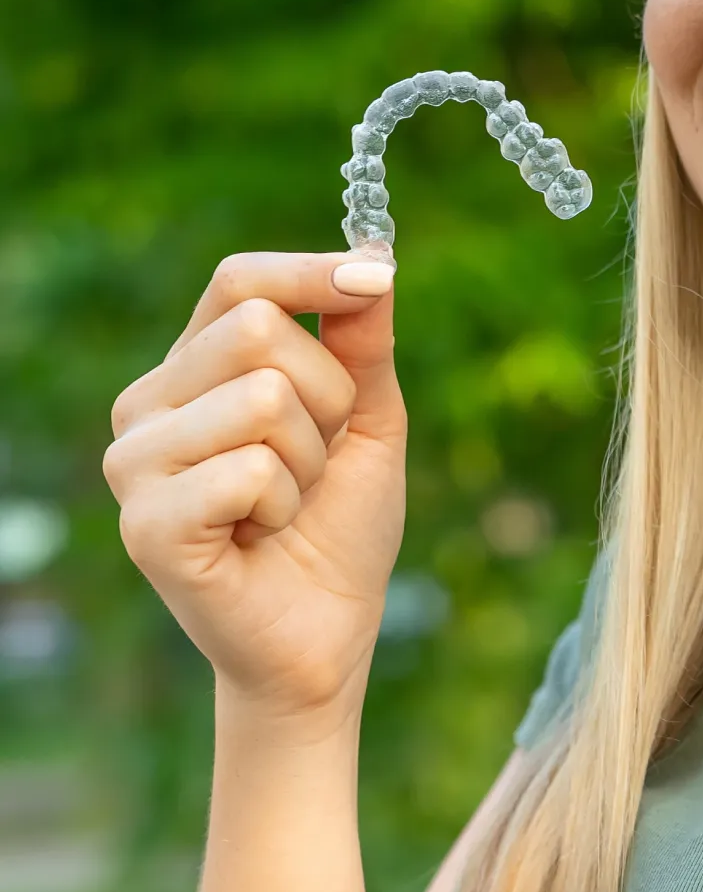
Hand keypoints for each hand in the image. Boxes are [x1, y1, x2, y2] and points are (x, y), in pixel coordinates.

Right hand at [103, 251, 408, 725]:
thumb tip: (372, 258)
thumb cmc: (339, 522)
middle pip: (260, 330)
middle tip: (315, 461)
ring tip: (286, 504)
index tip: (375, 278)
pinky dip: (286, 506)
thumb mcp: (368, 417)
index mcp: (195, 368)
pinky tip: (261, 537)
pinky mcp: (146, 524)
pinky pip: (250, 470)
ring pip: (265, 399)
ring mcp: (137, 463)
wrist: (326, 632)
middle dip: (328, 398)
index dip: (311, 272)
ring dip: (310, 461)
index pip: (240, 280)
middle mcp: (149, 404)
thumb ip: (363, 341)